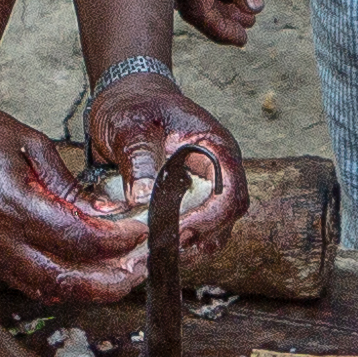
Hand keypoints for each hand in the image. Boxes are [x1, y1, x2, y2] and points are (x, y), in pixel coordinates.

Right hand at [0, 99, 149, 305]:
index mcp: (11, 204)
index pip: (79, 238)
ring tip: (122, 278)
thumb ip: (63, 182)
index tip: (142, 231)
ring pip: (47, 290)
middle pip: (66, 280)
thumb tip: (102, 209)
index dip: (117, 240)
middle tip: (142, 270)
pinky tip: (85, 274)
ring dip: (88, 290)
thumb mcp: (24, 140)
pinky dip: (61, 285)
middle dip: (110, 281)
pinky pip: (27, 283)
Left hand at [81, 65, 250, 251]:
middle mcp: (218, 173)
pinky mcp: (187, 203)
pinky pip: (191, 233)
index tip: (177, 233)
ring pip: (210, 234)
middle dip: (194, 242)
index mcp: (216, 149)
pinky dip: (173, 246)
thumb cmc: (134, 105)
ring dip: (184, 250)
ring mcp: (204, 190)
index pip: (229, 194)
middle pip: (225, 221)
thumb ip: (138, 157)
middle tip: (155, 254)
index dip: (209, 220)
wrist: (127, 99)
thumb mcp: (130, 125)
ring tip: (147, 258)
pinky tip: (146, 251)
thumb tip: (143, 197)